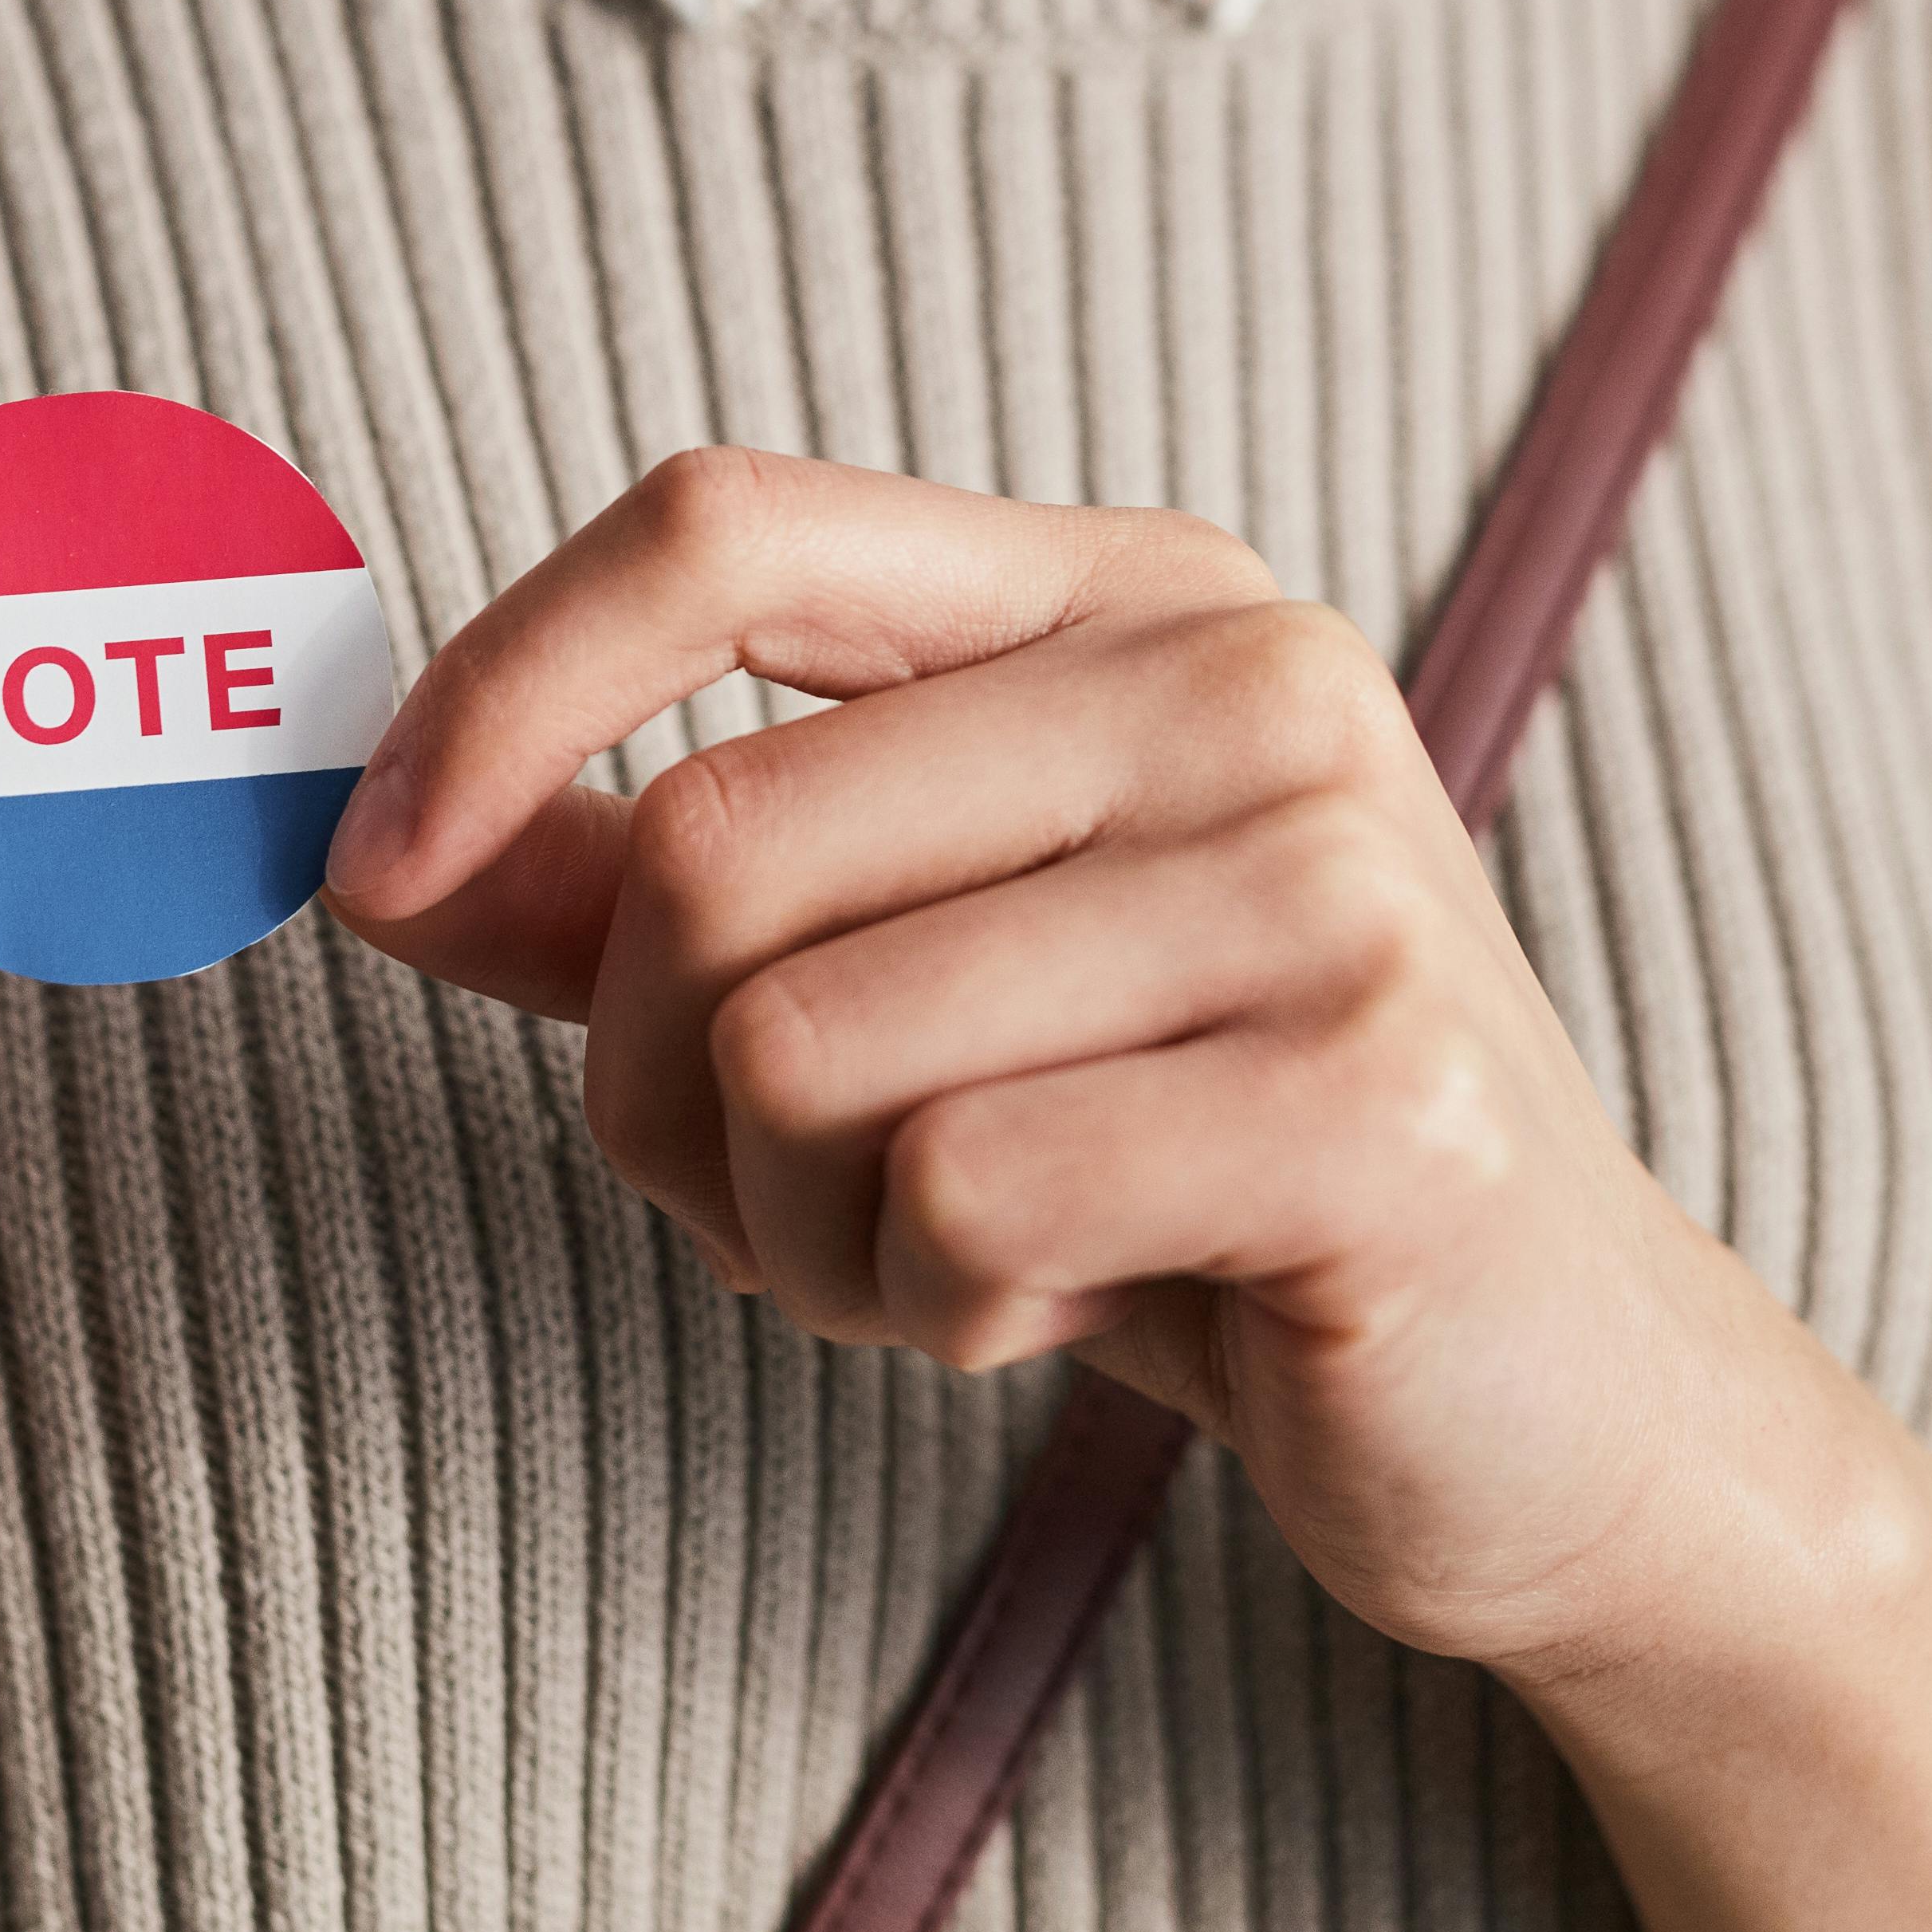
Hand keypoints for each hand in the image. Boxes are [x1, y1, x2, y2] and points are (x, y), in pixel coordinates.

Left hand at [323, 449, 1786, 1677]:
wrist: (1561, 1408)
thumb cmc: (1191, 1168)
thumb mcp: (908, 981)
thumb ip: (640, 890)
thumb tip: (370, 836)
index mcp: (1129, 594)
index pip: (725, 523)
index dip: (500, 689)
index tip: (369, 874)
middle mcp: (1247, 683)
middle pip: (715, 843)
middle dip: (664, 1091)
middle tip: (785, 1196)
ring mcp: (1335, 880)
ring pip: (805, 1050)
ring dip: (800, 1227)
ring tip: (950, 1254)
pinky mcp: (1381, 1100)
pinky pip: (957, 1199)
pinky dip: (932, 1308)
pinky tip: (1055, 1307)